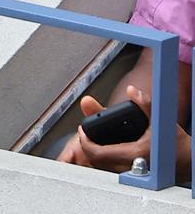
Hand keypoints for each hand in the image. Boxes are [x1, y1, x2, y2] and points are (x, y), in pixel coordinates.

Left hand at [59, 86, 191, 179]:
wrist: (191, 161)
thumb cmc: (177, 143)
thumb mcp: (160, 120)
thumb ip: (144, 104)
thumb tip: (132, 91)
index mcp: (136, 154)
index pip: (99, 153)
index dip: (86, 142)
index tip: (83, 131)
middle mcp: (133, 167)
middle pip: (98, 161)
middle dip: (88, 146)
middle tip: (86, 134)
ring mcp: (134, 173)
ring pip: (104, 167)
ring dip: (96, 154)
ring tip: (93, 140)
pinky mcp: (136, 176)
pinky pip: (113, 170)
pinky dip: (106, 159)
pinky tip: (105, 149)